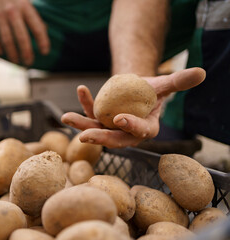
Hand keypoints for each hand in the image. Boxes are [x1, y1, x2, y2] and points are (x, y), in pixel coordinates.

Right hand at [0, 0, 49, 64]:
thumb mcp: (25, 0)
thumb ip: (34, 15)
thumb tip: (44, 30)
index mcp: (25, 6)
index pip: (37, 28)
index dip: (43, 42)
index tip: (45, 52)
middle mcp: (12, 11)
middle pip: (21, 37)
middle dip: (26, 53)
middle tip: (29, 62)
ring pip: (7, 40)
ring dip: (12, 54)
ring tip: (16, 61)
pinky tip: (1, 53)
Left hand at [61, 67, 205, 147]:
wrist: (137, 88)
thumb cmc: (152, 89)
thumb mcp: (164, 84)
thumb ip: (179, 81)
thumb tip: (201, 73)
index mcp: (146, 129)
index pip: (140, 131)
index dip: (132, 127)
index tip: (120, 119)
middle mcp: (127, 133)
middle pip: (114, 138)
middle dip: (99, 138)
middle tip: (84, 136)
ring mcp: (110, 127)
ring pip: (96, 128)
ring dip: (81, 124)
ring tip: (66, 117)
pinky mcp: (99, 119)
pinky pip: (91, 112)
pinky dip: (85, 102)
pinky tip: (81, 89)